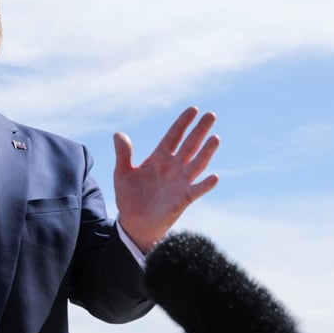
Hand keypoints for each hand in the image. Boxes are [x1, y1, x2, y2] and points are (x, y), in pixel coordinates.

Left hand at [114, 106, 219, 251]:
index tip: (193, 109)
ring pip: (197, 163)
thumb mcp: (123, 174)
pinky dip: (205, 184)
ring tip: (215, 138)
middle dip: (200, 130)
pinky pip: (197, 190)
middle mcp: (173, 167)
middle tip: (211, 115)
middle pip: (189, 145)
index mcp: (159, 158)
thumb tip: (118, 134)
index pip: (173, 136)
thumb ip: (123, 154)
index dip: (183, 123)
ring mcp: (180, 182)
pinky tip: (214, 176)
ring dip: (206, 152)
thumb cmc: (129, 198)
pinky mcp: (183, 198)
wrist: (134, 223)